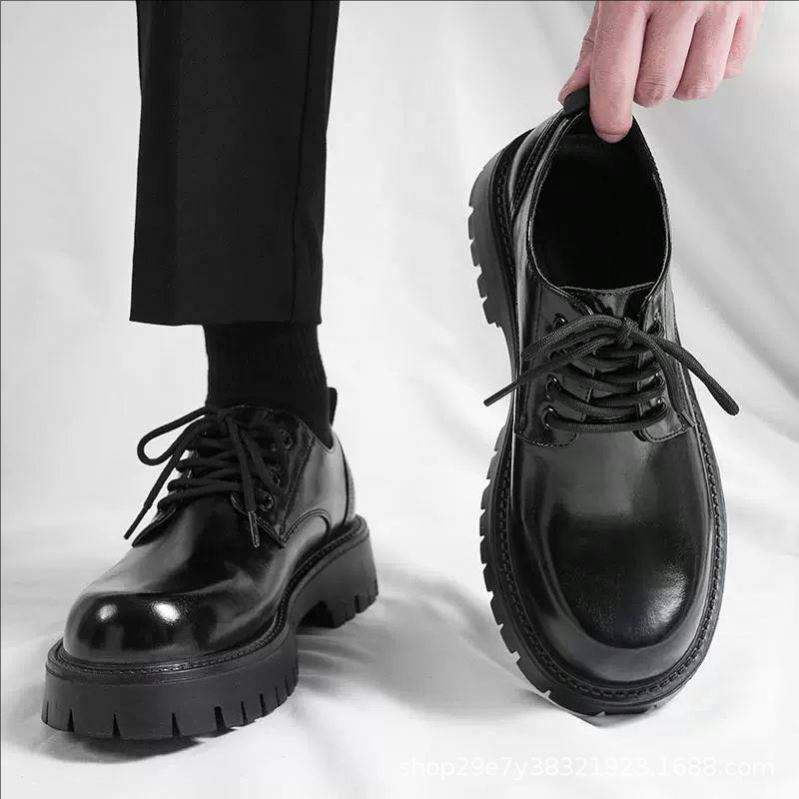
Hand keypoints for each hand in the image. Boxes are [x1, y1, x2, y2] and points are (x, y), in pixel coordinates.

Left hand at [559, 1, 764, 141]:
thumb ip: (597, 46)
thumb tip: (578, 94)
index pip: (616, 78)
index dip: (608, 115)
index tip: (607, 128)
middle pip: (656, 90)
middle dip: (642, 90)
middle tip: (642, 61)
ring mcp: (721, 2)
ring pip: (696, 87)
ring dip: (679, 81)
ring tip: (674, 50)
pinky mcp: (752, 7)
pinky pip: (730, 68)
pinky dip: (713, 65)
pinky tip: (702, 39)